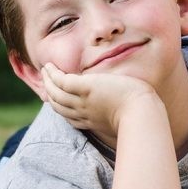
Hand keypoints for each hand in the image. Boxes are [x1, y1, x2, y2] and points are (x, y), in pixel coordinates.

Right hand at [41, 63, 160, 141]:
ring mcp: (83, 101)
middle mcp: (84, 113)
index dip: (60, 107)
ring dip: (47, 81)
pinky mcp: (86, 89)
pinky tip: (50, 67)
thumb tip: (124, 109)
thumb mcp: (124, 117)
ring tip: (45, 70)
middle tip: (46, 80)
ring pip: (56, 93)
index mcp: (92, 121)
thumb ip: (118, 114)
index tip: (56, 99)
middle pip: (58, 104)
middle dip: (50, 92)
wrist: (142, 113)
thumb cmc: (141, 115)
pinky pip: (62, 81)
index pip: (70, 116)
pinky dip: (53, 75)